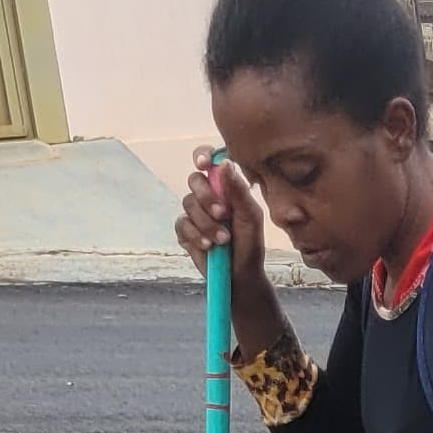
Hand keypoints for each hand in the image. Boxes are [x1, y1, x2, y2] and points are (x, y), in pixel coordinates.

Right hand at [175, 151, 265, 289]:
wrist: (240, 276)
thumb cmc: (249, 245)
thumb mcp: (250, 217)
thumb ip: (238, 191)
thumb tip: (224, 163)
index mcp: (224, 187)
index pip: (208, 161)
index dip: (202, 156)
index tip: (204, 164)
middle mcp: (207, 196)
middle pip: (194, 180)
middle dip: (207, 197)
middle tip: (223, 215)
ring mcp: (194, 213)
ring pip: (188, 203)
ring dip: (206, 223)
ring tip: (223, 240)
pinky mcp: (185, 230)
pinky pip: (182, 224)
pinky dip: (195, 235)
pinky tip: (208, 246)